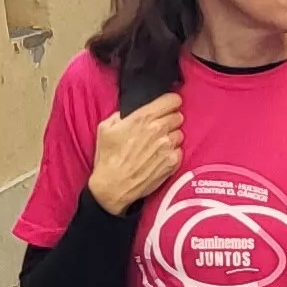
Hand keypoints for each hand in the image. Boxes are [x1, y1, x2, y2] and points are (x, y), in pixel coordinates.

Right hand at [86, 92, 183, 215]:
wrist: (113, 186)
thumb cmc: (108, 157)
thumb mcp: (106, 128)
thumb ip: (121, 115)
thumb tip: (130, 112)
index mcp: (143, 117)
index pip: (172, 100)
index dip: (170, 102)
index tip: (167, 106)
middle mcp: (159, 129)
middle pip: (178, 116)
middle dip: (170, 120)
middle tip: (160, 128)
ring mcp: (168, 146)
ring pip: (180, 134)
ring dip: (172, 137)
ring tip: (158, 145)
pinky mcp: (173, 162)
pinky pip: (180, 151)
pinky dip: (172, 153)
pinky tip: (160, 157)